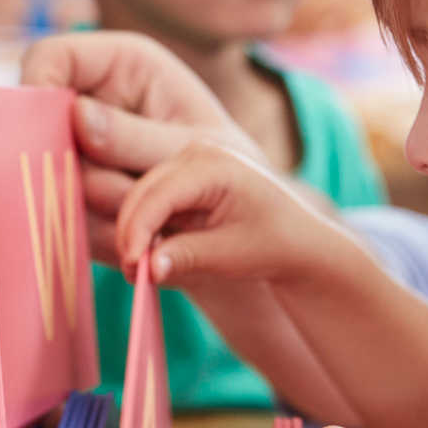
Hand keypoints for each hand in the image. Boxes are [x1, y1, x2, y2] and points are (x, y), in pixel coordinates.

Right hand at [21, 31, 268, 265]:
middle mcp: (91, 100)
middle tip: (129, 191)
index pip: (50, 56)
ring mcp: (77, 149)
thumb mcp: (193, 147)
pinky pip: (61, 215)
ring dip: (101, 205)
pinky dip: (98, 231)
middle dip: (78, 166)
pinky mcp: (72, 191)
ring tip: (160, 215)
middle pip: (42, 126)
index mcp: (122, 64)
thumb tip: (77, 115)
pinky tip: (143, 235)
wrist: (236, 215)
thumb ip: (135, 135)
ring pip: (51, 177)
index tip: (43, 131)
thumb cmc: (227, 164)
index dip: (36, 87)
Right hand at [115, 139, 334, 288]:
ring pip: (141, 195)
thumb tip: (148, 269)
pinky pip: (150, 200)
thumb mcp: (231, 254)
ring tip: (141, 272)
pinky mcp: (182, 177)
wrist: (295, 238)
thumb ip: (187, 257)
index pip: (160, 193)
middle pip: (143, 190)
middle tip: (134, 275)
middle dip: (132, 233)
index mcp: (216, 164)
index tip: (133, 266)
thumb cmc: (272, 244)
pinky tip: (148, 259)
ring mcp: (188, 161)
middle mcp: (198, 152)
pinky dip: (145, 228)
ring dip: (135, 232)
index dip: (139, 230)